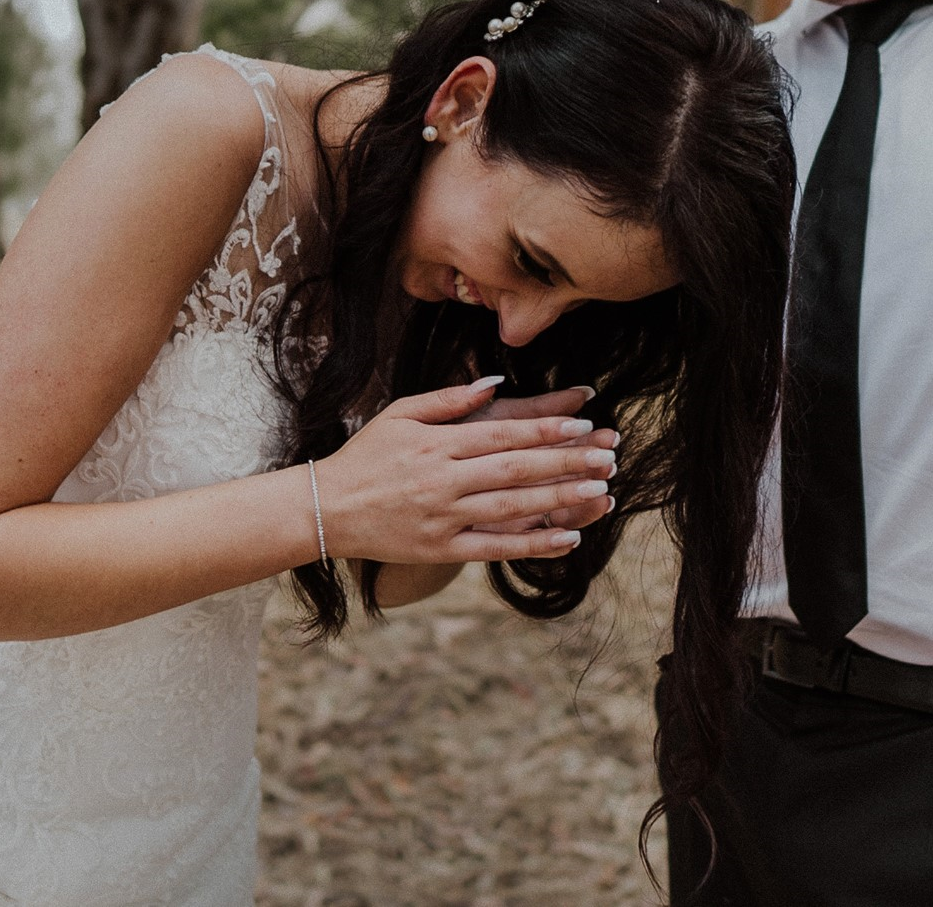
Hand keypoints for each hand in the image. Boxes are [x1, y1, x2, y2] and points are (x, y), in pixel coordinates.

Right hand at [315, 378, 619, 563]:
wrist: (325, 509)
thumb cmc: (366, 456)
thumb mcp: (400, 414)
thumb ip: (448, 399)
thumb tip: (494, 382)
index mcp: (436, 443)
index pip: (502, 433)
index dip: (545, 428)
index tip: (583, 423)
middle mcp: (442, 480)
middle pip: (515, 470)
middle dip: (565, 461)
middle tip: (607, 455)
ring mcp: (443, 518)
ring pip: (511, 508)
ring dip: (560, 499)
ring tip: (600, 489)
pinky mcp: (440, 550)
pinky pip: (495, 548)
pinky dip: (532, 545)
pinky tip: (568, 538)